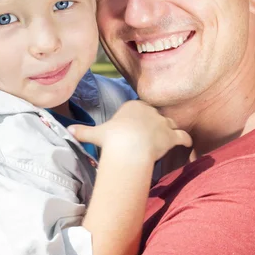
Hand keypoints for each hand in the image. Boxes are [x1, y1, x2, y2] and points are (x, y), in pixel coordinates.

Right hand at [69, 100, 191, 164]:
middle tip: (151, 135)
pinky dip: (185, 140)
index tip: (136, 126)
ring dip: (169, 130)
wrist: (129, 148)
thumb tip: (67, 131)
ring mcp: (163, 123)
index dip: (139, 117)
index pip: (139, 108)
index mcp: (133, 106)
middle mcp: (150, 111)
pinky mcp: (172, 136)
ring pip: (169, 123)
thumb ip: (84, 131)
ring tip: (167, 138)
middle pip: (155, 115)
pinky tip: (186, 144)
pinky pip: (183, 136)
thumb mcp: (96, 134)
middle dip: (154, 123)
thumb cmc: (113, 139)